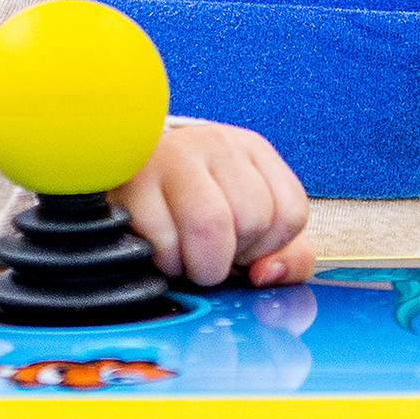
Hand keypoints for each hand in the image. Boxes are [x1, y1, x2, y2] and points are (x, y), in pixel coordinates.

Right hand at [111, 118, 314, 287]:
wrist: (129, 175)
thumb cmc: (196, 206)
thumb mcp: (253, 222)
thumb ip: (288, 255)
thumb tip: (268, 274)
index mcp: (254, 150)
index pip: (290, 213)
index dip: (266, 247)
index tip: (242, 245)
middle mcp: (217, 144)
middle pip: (251, 219)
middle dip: (229, 256)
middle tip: (207, 250)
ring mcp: (173, 157)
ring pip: (211, 227)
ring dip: (199, 264)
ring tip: (186, 256)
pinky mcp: (134, 181)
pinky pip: (164, 242)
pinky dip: (165, 262)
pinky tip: (159, 248)